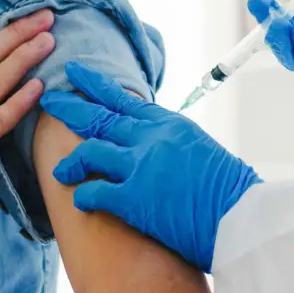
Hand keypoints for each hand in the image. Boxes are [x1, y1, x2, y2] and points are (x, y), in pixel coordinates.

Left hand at [40, 63, 261, 272]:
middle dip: (70, 108)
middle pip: (99, 117)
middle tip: (49, 100)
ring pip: (90, 152)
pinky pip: (94, 192)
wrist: (243, 218)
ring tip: (59, 170)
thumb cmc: (230, 191)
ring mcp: (141, 166)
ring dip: (71, 162)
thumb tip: (156, 144)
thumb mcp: (201, 151)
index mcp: (170, 125)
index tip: (75, 74)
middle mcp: (152, 138)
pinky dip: (83, 196)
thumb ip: (173, 142)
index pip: (124, 100)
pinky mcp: (134, 199)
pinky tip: (80, 201)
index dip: (95, 86)